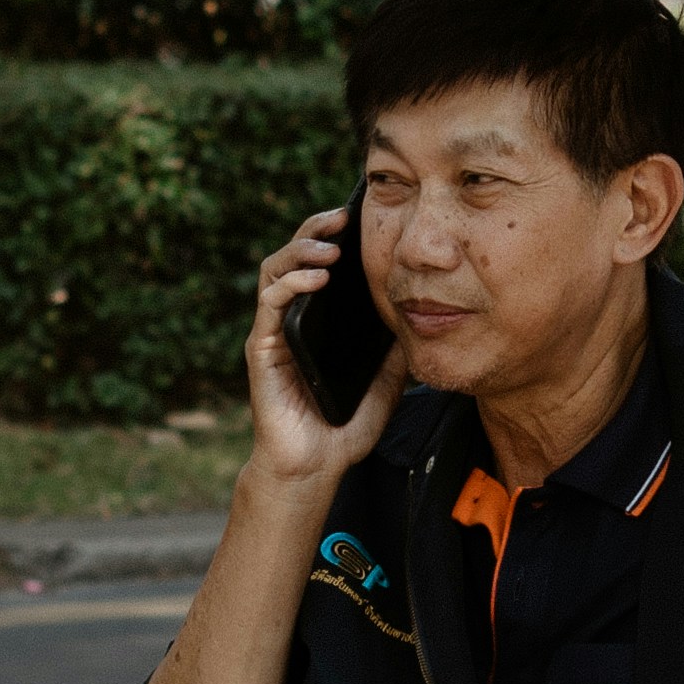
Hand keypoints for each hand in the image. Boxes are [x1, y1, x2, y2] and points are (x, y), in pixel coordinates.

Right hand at [242, 204, 401, 489]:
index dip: (335, 236)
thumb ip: (396, 349)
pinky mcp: (262, 349)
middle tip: (343, 216)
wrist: (316, 467)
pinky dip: (292, 283)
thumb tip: (421, 313)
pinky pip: (271, 304)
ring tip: (331, 247)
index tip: (361, 218)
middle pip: (294, 256)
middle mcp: (291, 319)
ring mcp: (274, 332)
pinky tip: (317, 277)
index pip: (320, 264)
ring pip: (275, 270)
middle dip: (315, 230)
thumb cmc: (344, 427)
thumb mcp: (386, 381)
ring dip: (301, 250)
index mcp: (316, 321)